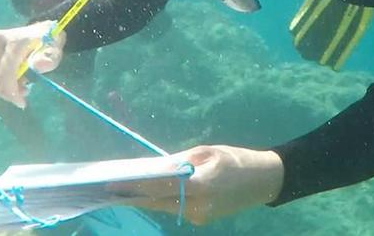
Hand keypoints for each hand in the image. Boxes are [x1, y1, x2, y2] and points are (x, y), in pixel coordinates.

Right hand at [0, 22, 63, 108]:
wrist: (37, 30)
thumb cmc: (47, 43)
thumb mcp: (54, 51)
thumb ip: (48, 59)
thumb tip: (38, 66)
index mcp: (13, 40)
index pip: (5, 73)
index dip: (11, 92)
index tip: (22, 103)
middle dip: (7, 93)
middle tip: (23, 92)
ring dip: (1, 89)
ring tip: (18, 84)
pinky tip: (9, 79)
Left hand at [110, 145, 283, 224]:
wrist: (264, 180)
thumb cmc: (236, 159)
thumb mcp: (206, 152)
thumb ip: (178, 162)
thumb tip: (153, 168)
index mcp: (199, 185)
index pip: (158, 187)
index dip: (133, 186)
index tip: (112, 184)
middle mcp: (197, 206)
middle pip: (157, 202)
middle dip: (133, 196)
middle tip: (109, 190)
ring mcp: (200, 217)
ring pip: (165, 207)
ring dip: (146, 199)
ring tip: (124, 190)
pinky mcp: (202, 220)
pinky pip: (176, 209)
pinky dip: (163, 200)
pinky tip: (150, 193)